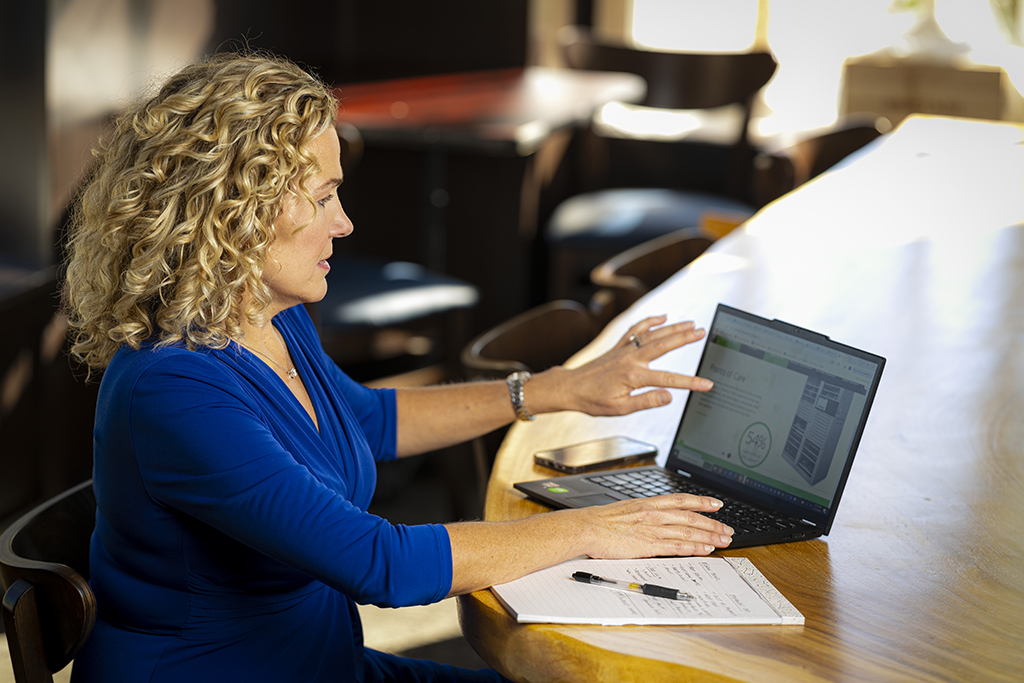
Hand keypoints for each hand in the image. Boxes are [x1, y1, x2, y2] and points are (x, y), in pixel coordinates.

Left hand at [541, 315, 713, 416]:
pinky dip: (650, 321)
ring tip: (691, 324)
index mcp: (633, 376)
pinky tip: (662, 317)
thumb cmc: (593, 400)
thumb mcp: (620, 409)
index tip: (707, 384)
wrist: (570, 388)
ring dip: (673, 327)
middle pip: (664, 345)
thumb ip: (646, 401)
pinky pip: (637, 329)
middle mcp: (631, 358)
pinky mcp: (619, 346)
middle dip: (685, 338)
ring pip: (653, 334)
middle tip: (703, 331)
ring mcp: (625, 349)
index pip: (669, 380)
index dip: (691, 382)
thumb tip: (669, 397)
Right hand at [574, 493, 733, 557]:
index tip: (717, 504)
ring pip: (688, 531)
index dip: (701, 502)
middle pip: (690, 517)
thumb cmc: (600, 521)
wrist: (586, 527)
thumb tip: (655, 520)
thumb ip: (642, 514)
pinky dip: (693, 547)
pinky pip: (677, 546)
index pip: (681, 500)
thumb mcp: (625, 510)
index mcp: (647, 503)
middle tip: (728, 529)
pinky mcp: (648, 545)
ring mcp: (652, 529)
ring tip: (724, 541)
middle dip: (712, 523)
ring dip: (709, 536)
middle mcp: (653, 513)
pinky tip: (705, 550)